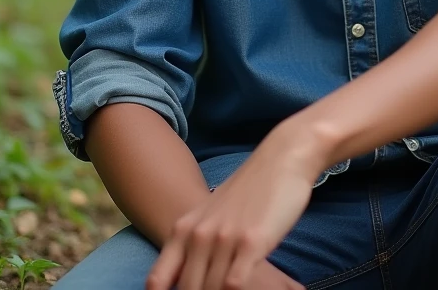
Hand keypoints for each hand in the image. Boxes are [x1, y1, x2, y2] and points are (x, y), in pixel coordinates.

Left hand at [146, 120, 323, 289]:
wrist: (280, 160)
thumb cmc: (247, 192)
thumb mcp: (208, 215)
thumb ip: (190, 246)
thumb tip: (182, 280)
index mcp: (183, 230)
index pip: (157, 281)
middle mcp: (199, 235)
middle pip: (188, 289)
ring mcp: (224, 238)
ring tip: (236, 288)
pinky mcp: (251, 241)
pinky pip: (234, 284)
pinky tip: (251, 284)